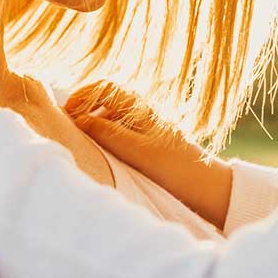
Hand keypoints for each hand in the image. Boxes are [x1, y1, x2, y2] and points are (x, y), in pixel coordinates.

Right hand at [65, 81, 232, 228]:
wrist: (210, 190)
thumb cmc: (175, 169)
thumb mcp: (136, 151)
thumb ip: (107, 133)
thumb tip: (78, 119)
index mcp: (140, 109)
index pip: (104, 87)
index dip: (82, 96)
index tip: (67, 114)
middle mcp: (142, 114)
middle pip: (105, 100)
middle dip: (84, 108)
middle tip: (68, 126)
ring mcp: (145, 129)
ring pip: (111, 117)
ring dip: (94, 123)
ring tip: (81, 140)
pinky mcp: (148, 145)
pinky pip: (119, 132)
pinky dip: (105, 136)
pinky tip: (101, 152)